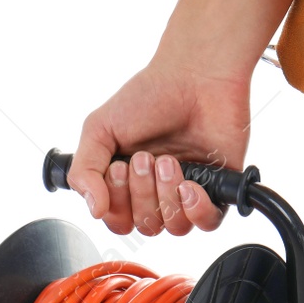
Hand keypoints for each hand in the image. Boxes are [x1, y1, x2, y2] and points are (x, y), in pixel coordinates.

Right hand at [68, 56, 252, 236]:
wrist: (196, 76)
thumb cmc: (149, 96)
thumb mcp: (100, 129)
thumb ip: (84, 170)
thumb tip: (93, 209)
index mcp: (127, 181)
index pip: (118, 220)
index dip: (116, 205)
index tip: (118, 168)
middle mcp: (157, 191)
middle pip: (145, 225)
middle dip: (142, 192)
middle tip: (146, 157)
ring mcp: (189, 190)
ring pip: (174, 227)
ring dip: (166, 196)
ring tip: (169, 161)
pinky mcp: (219, 189)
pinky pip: (207, 223)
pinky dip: (196, 209)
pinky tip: (190, 184)